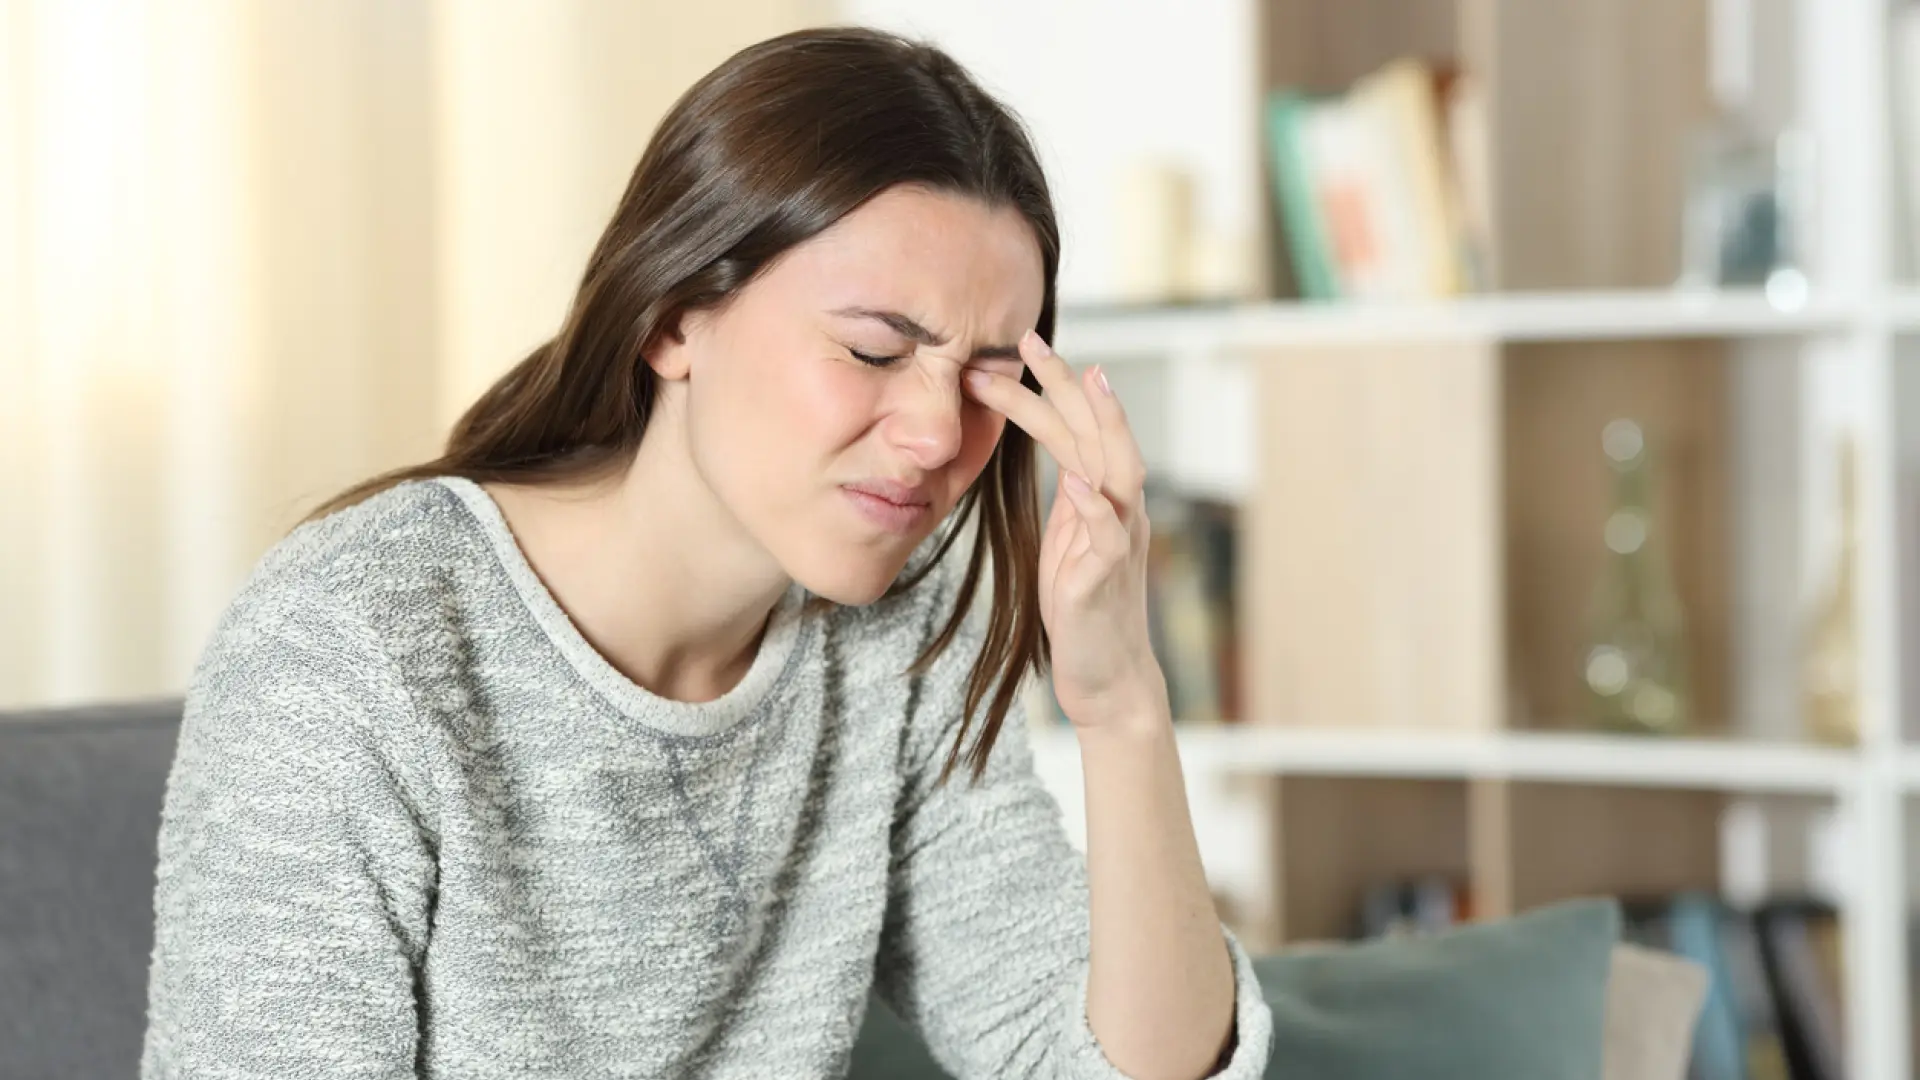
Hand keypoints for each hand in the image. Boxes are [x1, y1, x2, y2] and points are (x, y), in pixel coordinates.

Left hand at [961, 329, 1165, 730]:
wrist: (1106, 676)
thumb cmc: (1082, 607)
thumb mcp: (1066, 542)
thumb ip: (1067, 499)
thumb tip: (1059, 459)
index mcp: (1101, 498)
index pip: (1076, 429)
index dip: (1048, 388)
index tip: (1011, 349)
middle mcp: (1119, 510)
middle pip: (1099, 433)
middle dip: (1067, 383)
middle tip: (1031, 340)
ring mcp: (1117, 543)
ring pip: (1120, 471)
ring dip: (1104, 425)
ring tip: (1087, 382)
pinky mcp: (1105, 581)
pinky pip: (1108, 539)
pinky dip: (1096, 510)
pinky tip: (1078, 485)